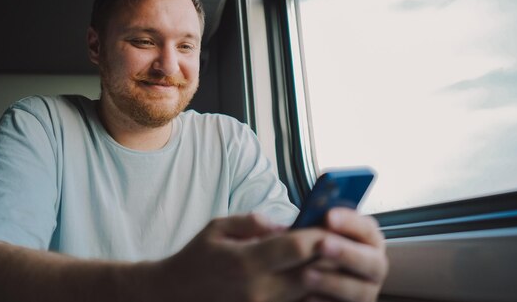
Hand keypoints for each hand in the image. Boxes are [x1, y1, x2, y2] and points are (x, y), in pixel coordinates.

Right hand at [153, 211, 386, 301]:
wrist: (174, 295)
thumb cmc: (196, 257)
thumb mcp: (217, 227)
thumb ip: (252, 222)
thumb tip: (284, 225)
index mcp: (246, 262)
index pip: (295, 248)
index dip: (318, 235)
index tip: (331, 223)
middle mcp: (258, 289)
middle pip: (309, 272)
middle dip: (328, 255)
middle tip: (342, 239)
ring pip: (307, 292)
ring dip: (323, 274)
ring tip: (334, 257)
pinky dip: (309, 291)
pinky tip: (314, 277)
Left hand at [302, 207, 388, 301]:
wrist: (307, 278)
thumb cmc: (313, 253)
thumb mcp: (311, 235)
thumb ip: (310, 227)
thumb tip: (290, 221)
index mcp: (367, 241)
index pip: (368, 229)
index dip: (351, 222)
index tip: (328, 216)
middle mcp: (373, 266)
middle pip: (373, 261)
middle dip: (347, 252)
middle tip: (322, 244)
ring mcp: (367, 290)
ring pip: (361, 291)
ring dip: (333, 282)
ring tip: (306, 274)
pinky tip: (307, 297)